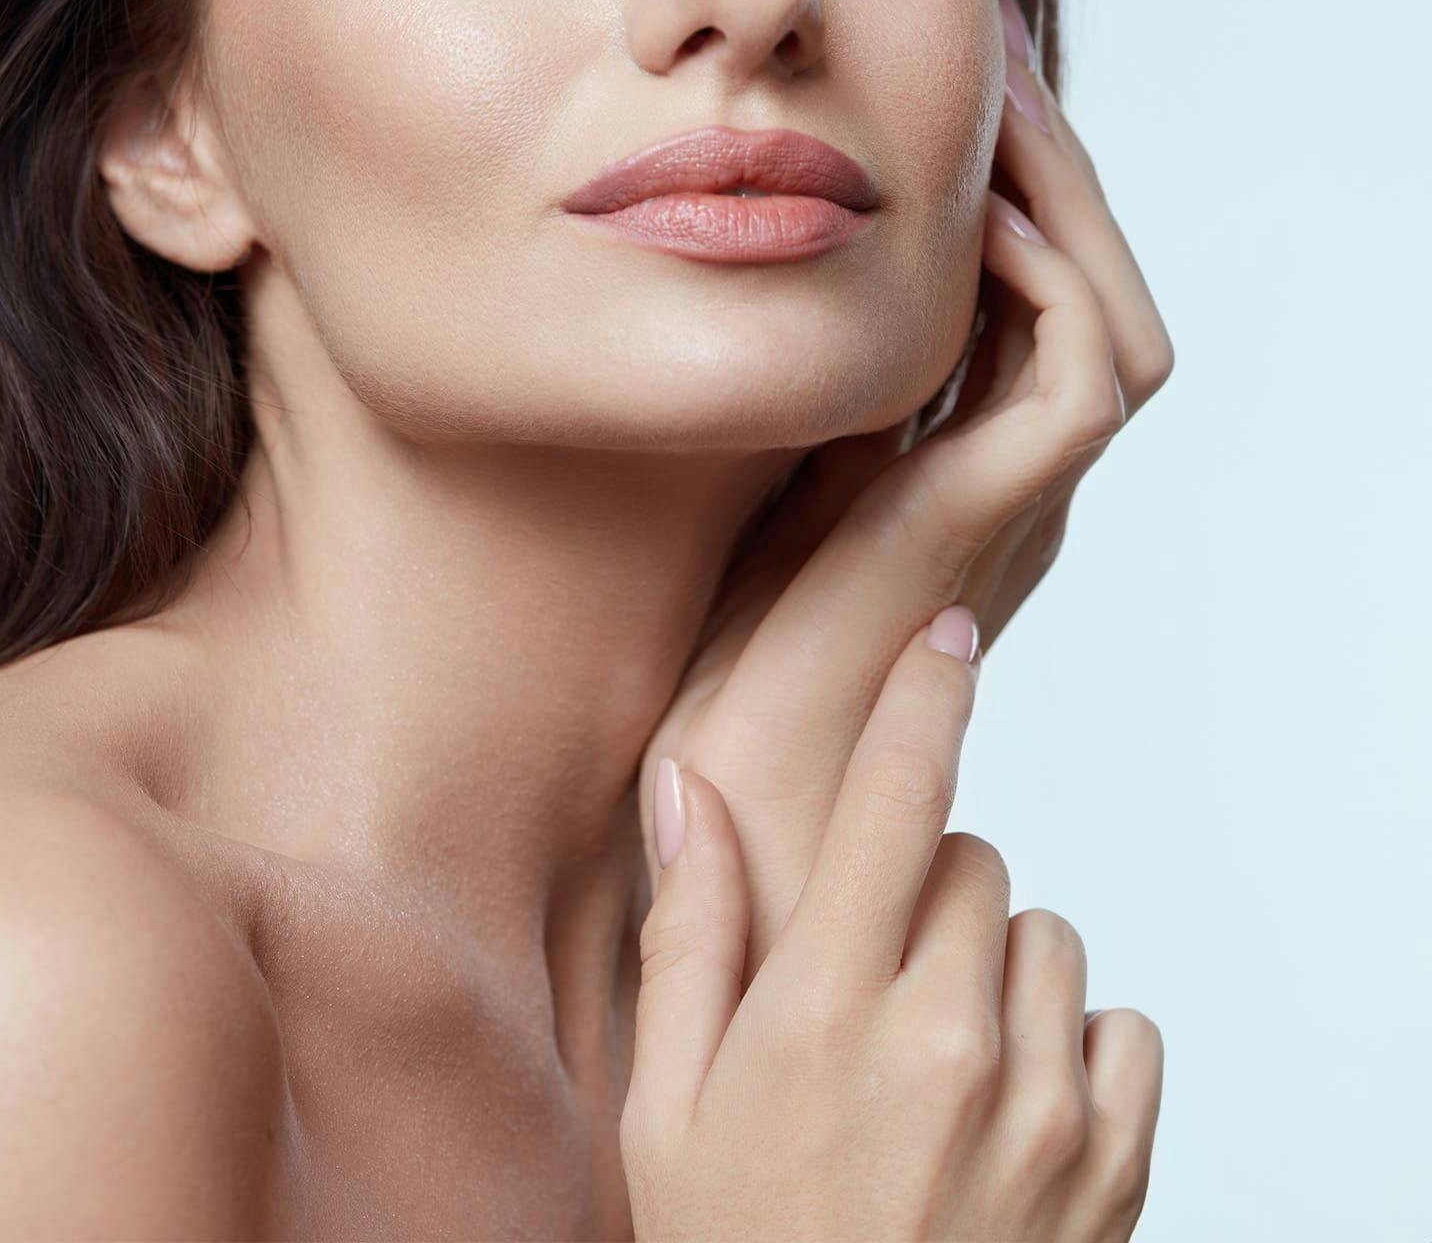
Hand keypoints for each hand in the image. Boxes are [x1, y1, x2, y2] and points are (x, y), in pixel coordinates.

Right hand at [621, 615, 1162, 1239]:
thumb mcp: (668, 1106)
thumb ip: (689, 935)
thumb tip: (688, 789)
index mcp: (825, 1009)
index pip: (892, 799)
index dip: (922, 693)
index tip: (946, 626)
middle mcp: (948, 1039)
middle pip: (966, 858)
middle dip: (914, 889)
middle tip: (858, 986)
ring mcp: (1045, 1105)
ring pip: (1039, 935)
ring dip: (988, 964)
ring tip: (926, 1062)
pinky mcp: (1116, 1164)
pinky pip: (1122, 1023)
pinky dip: (1071, 1039)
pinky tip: (1003, 1105)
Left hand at [636, 0, 1175, 984]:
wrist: (712, 786)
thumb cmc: (691, 637)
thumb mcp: (729, 466)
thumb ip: (756, 379)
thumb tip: (705, 251)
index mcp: (943, 465)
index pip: (1007, 299)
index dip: (990, 185)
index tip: (929, 84)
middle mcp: (998, 481)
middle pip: (1071, 289)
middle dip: (1035, 165)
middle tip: (981, 51)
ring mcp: (1010, 505)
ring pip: (1100, 315)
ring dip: (1056, 196)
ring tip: (986, 92)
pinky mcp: (992, 524)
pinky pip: (1083, 372)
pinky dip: (1044, 277)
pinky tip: (964, 210)